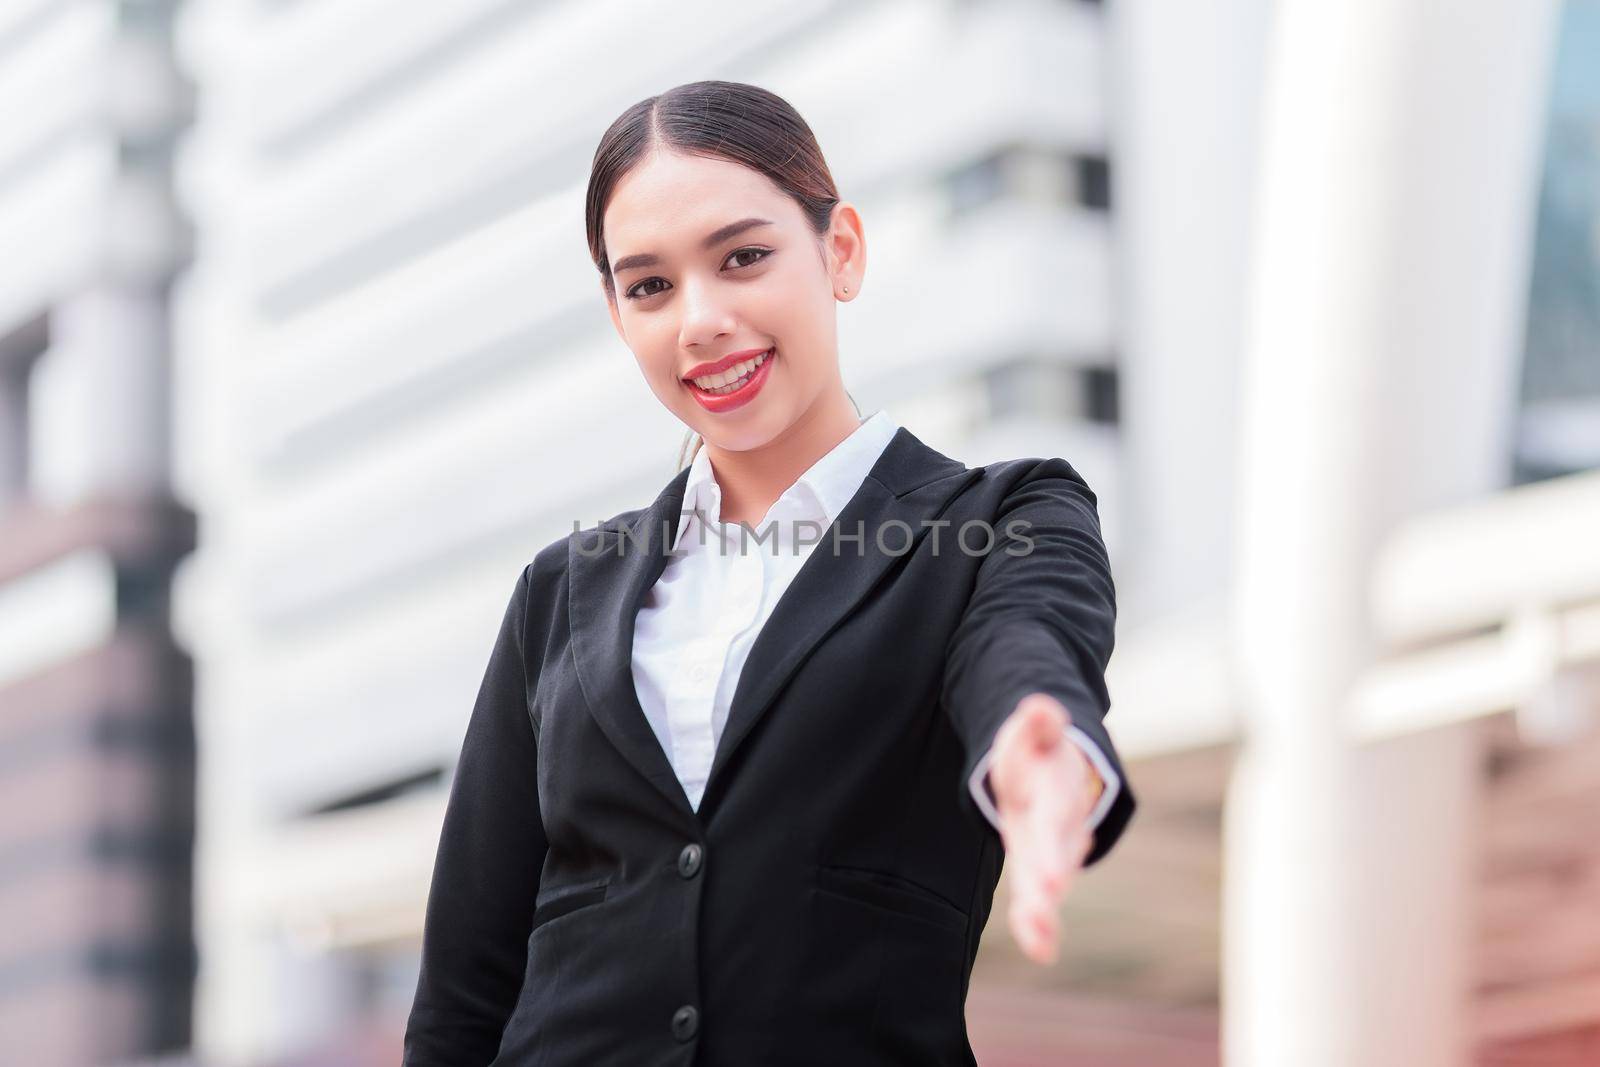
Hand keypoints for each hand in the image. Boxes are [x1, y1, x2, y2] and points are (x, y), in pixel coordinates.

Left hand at [988, 693, 1098, 964]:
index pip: (1057, 815)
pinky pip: (1036, 896)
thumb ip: (1038, 723)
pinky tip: (1040, 951)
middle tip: (1048, 895)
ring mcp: (1051, 848)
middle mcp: (1060, 825)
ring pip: (1049, 879)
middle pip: (1056, 850)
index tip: (1056, 873)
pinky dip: (1039, 927)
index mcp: (1056, 790)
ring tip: (1039, 938)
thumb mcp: (1034, 733)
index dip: (1056, 840)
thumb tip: (1040, 706)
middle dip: (1052, 871)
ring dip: (1044, 910)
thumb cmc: (1036, 753)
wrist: (1055, 771)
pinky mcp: (1038, 866)